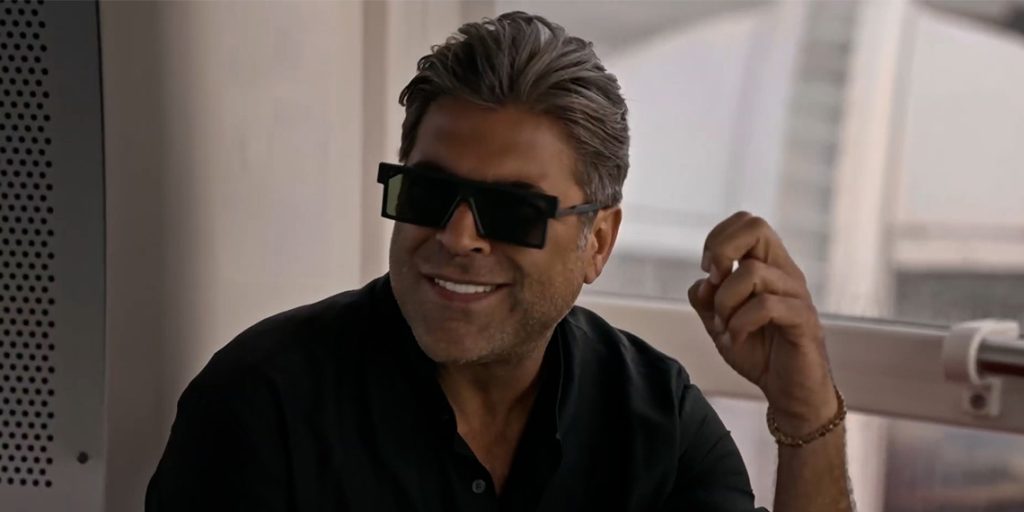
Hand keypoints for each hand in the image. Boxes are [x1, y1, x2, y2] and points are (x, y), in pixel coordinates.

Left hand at [687, 212, 836, 433]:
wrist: (789, 391)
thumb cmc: (759, 351)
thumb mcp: (719, 322)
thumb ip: (706, 298)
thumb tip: (703, 282)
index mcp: (766, 266)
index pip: (746, 222)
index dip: (718, 239)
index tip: (708, 272)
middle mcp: (784, 272)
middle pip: (756, 226)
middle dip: (721, 250)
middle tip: (713, 282)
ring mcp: (796, 294)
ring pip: (752, 272)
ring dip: (725, 303)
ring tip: (725, 327)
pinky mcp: (803, 320)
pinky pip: (766, 305)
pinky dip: (740, 323)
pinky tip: (736, 339)